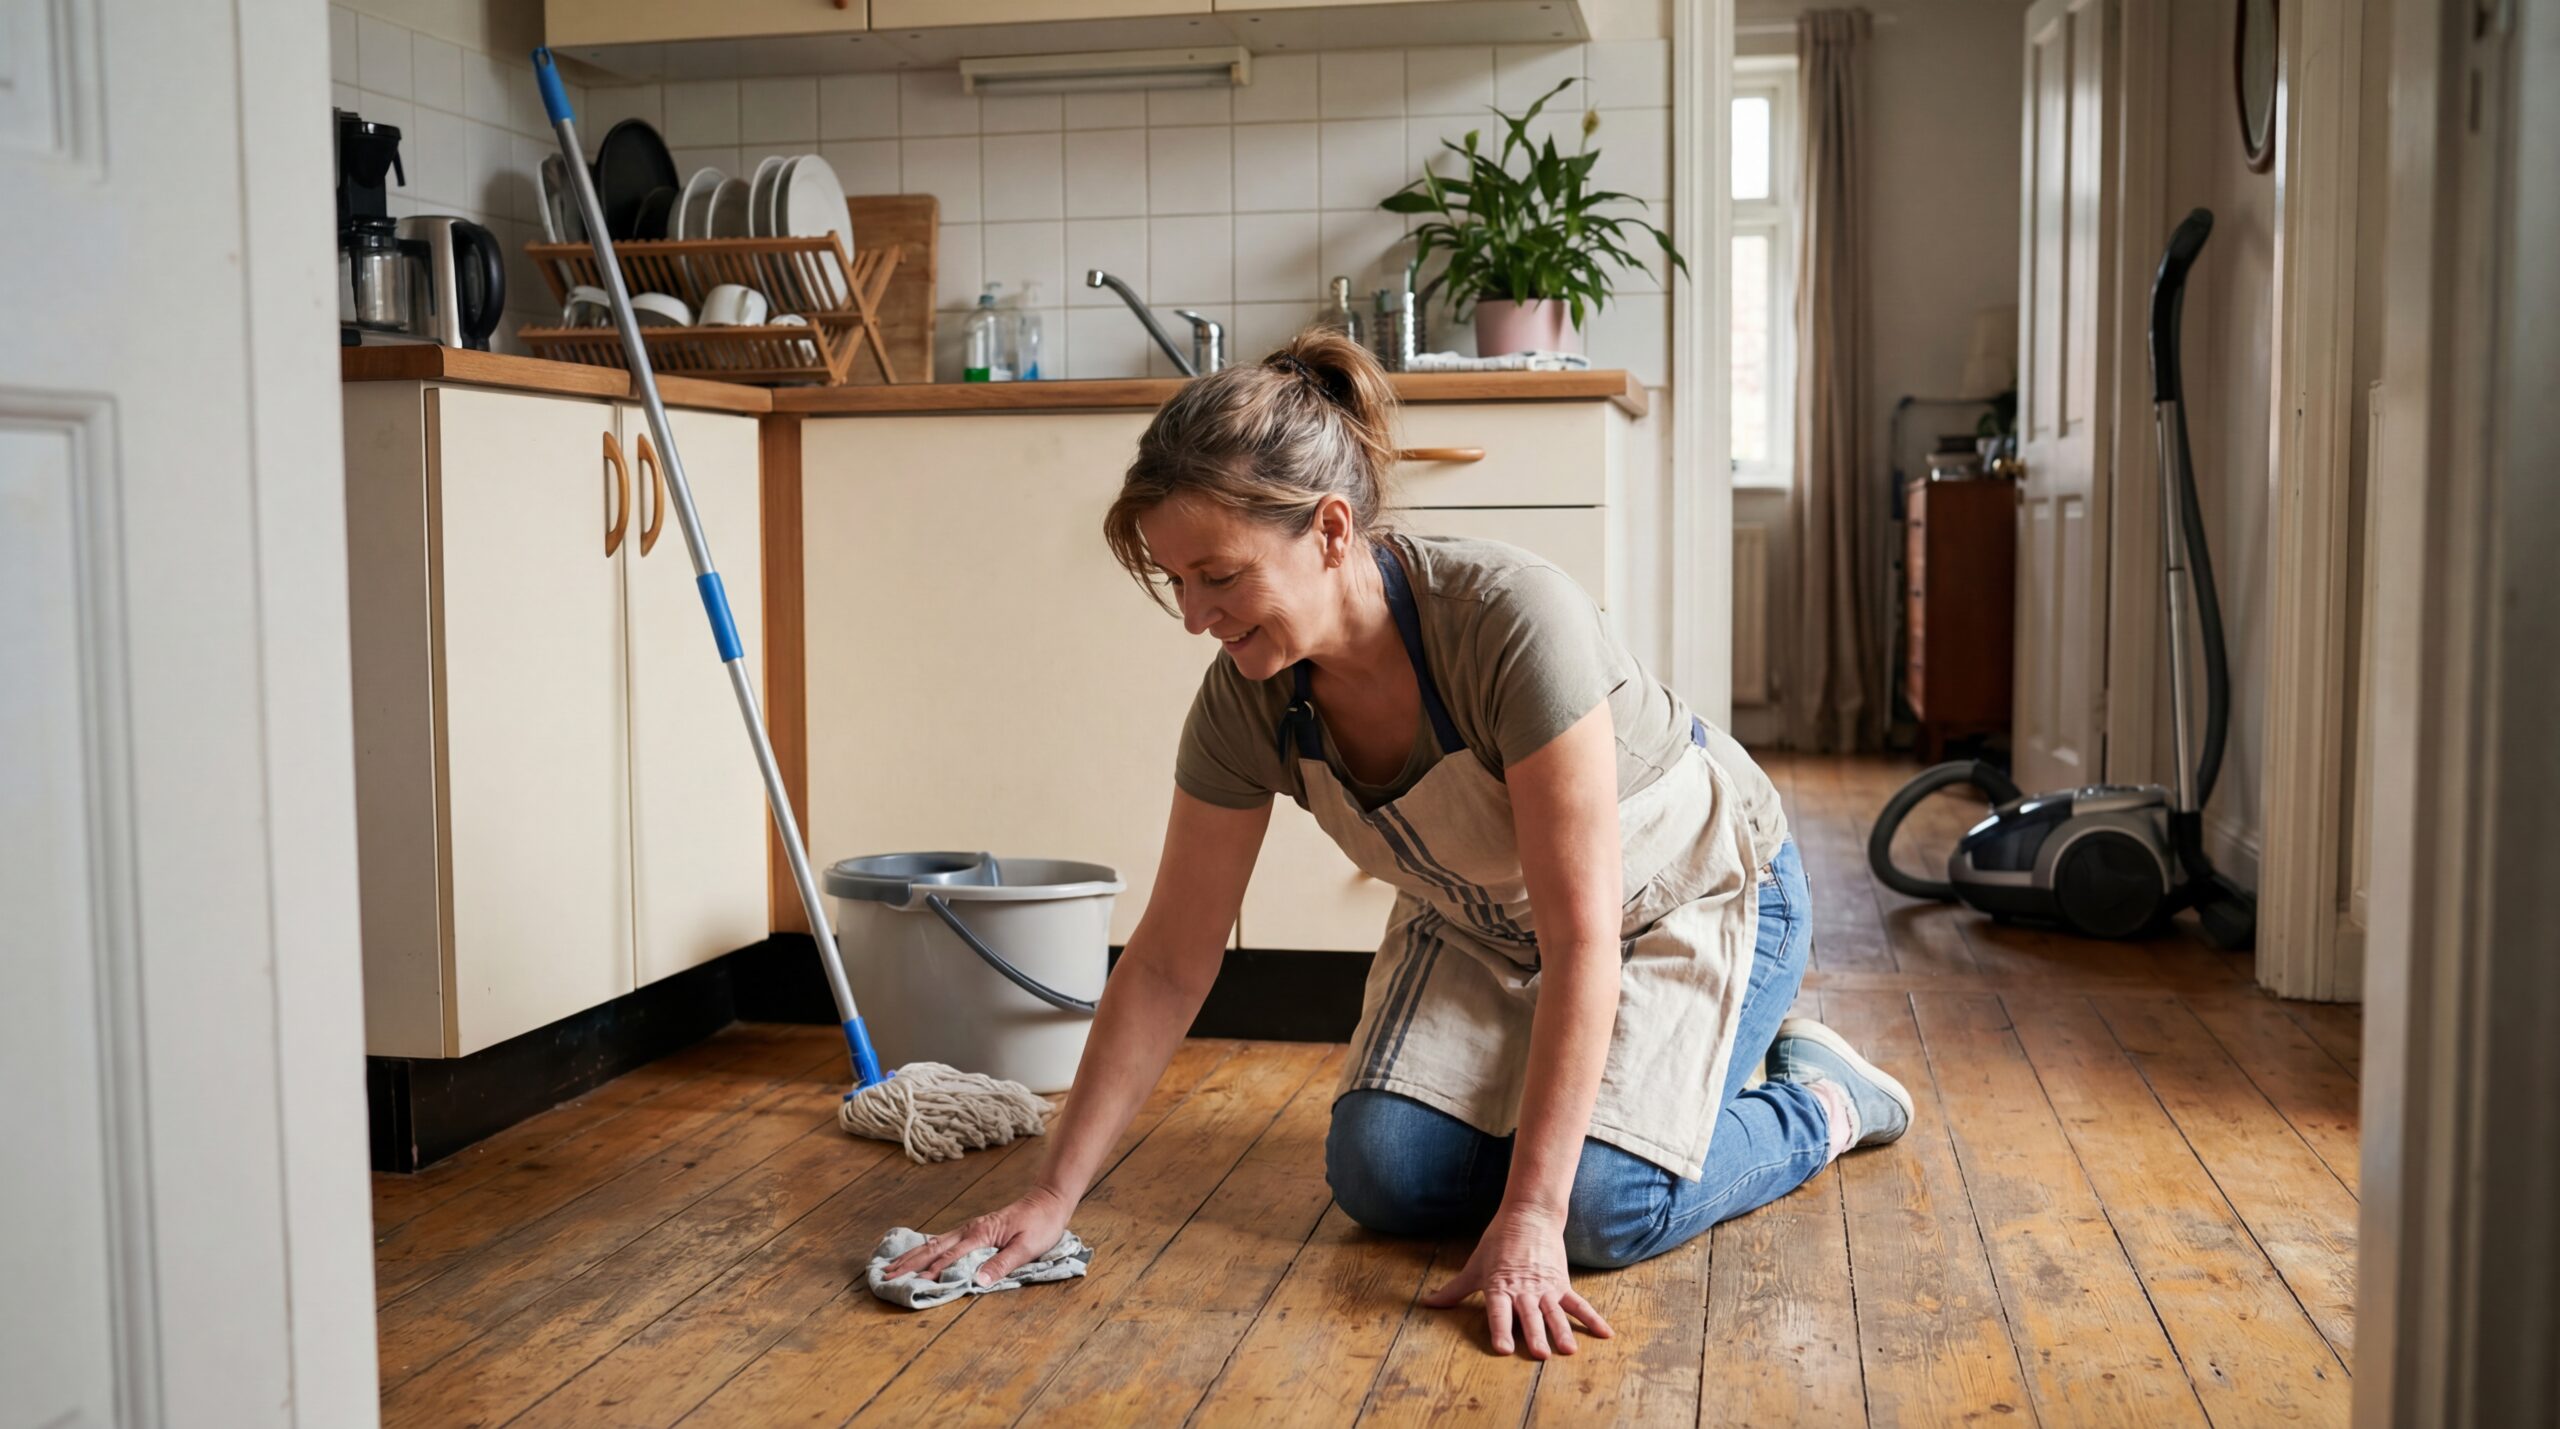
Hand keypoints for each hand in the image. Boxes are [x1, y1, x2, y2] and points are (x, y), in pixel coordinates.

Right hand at [879, 1186, 1074, 1286]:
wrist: (1047, 1202)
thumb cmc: (1040, 1226)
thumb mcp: (1026, 1248)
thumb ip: (1002, 1264)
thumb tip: (979, 1281)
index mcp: (980, 1234)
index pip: (951, 1256)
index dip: (933, 1271)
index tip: (914, 1283)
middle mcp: (969, 1229)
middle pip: (933, 1248)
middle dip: (909, 1263)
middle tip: (887, 1275)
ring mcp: (969, 1229)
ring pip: (934, 1243)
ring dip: (912, 1256)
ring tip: (891, 1266)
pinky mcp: (973, 1230)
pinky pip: (943, 1241)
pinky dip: (925, 1248)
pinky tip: (917, 1254)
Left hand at [1420, 1205, 1613, 1357]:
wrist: (1528, 1216)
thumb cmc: (1497, 1244)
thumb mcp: (1474, 1267)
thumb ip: (1454, 1291)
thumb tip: (1428, 1304)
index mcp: (1499, 1286)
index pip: (1498, 1312)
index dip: (1499, 1329)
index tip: (1503, 1349)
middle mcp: (1523, 1290)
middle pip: (1529, 1316)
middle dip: (1534, 1335)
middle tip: (1541, 1354)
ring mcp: (1545, 1288)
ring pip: (1554, 1313)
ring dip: (1562, 1332)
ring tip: (1569, 1351)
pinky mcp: (1562, 1284)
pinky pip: (1578, 1304)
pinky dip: (1592, 1319)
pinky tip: (1605, 1333)